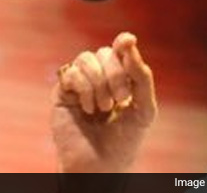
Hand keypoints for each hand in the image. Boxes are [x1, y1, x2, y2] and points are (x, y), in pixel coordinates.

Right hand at [51, 32, 156, 172]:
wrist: (102, 165)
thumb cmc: (125, 138)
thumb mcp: (144, 108)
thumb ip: (142, 77)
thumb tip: (130, 43)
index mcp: (121, 77)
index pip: (121, 49)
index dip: (124, 41)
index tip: (128, 40)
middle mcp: (99, 76)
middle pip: (105, 52)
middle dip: (117, 74)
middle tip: (122, 99)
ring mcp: (80, 83)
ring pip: (86, 58)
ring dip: (99, 82)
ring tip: (104, 107)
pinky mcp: (62, 93)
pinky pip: (71, 73)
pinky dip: (85, 89)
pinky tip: (88, 109)